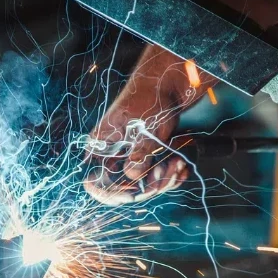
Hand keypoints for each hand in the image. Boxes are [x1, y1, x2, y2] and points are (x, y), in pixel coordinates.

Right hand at [83, 44, 206, 204]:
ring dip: (164, 180)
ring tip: (179, 164)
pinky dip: (170, 176)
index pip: (95, 184)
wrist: (167, 84)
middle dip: (149, 185)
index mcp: (99, 148)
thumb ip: (136, 158)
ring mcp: (130, 158)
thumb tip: (134, 179)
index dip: (114, 193)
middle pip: (125, 188)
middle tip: (168, 170)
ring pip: (144, 185)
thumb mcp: (143, 131)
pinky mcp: (146, 158)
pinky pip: (155, 177)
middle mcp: (112, 156)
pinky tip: (181, 168)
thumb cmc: (149, 101)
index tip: (135, 192)